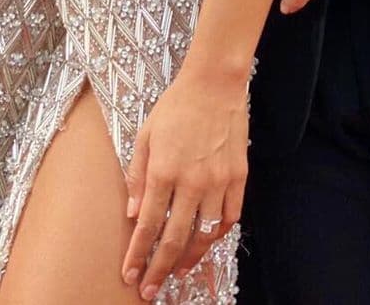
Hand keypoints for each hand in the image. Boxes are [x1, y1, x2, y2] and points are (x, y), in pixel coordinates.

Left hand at [122, 71, 246, 298]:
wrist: (214, 84)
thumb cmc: (176, 107)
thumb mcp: (145, 136)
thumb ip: (138, 176)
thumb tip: (133, 214)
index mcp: (164, 170)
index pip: (149, 225)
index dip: (138, 254)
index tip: (130, 275)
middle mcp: (192, 181)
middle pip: (175, 239)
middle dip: (160, 269)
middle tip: (149, 290)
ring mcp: (218, 181)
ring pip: (205, 234)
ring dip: (190, 258)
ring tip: (178, 271)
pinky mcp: (239, 177)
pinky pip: (230, 217)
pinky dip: (218, 234)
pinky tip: (207, 240)